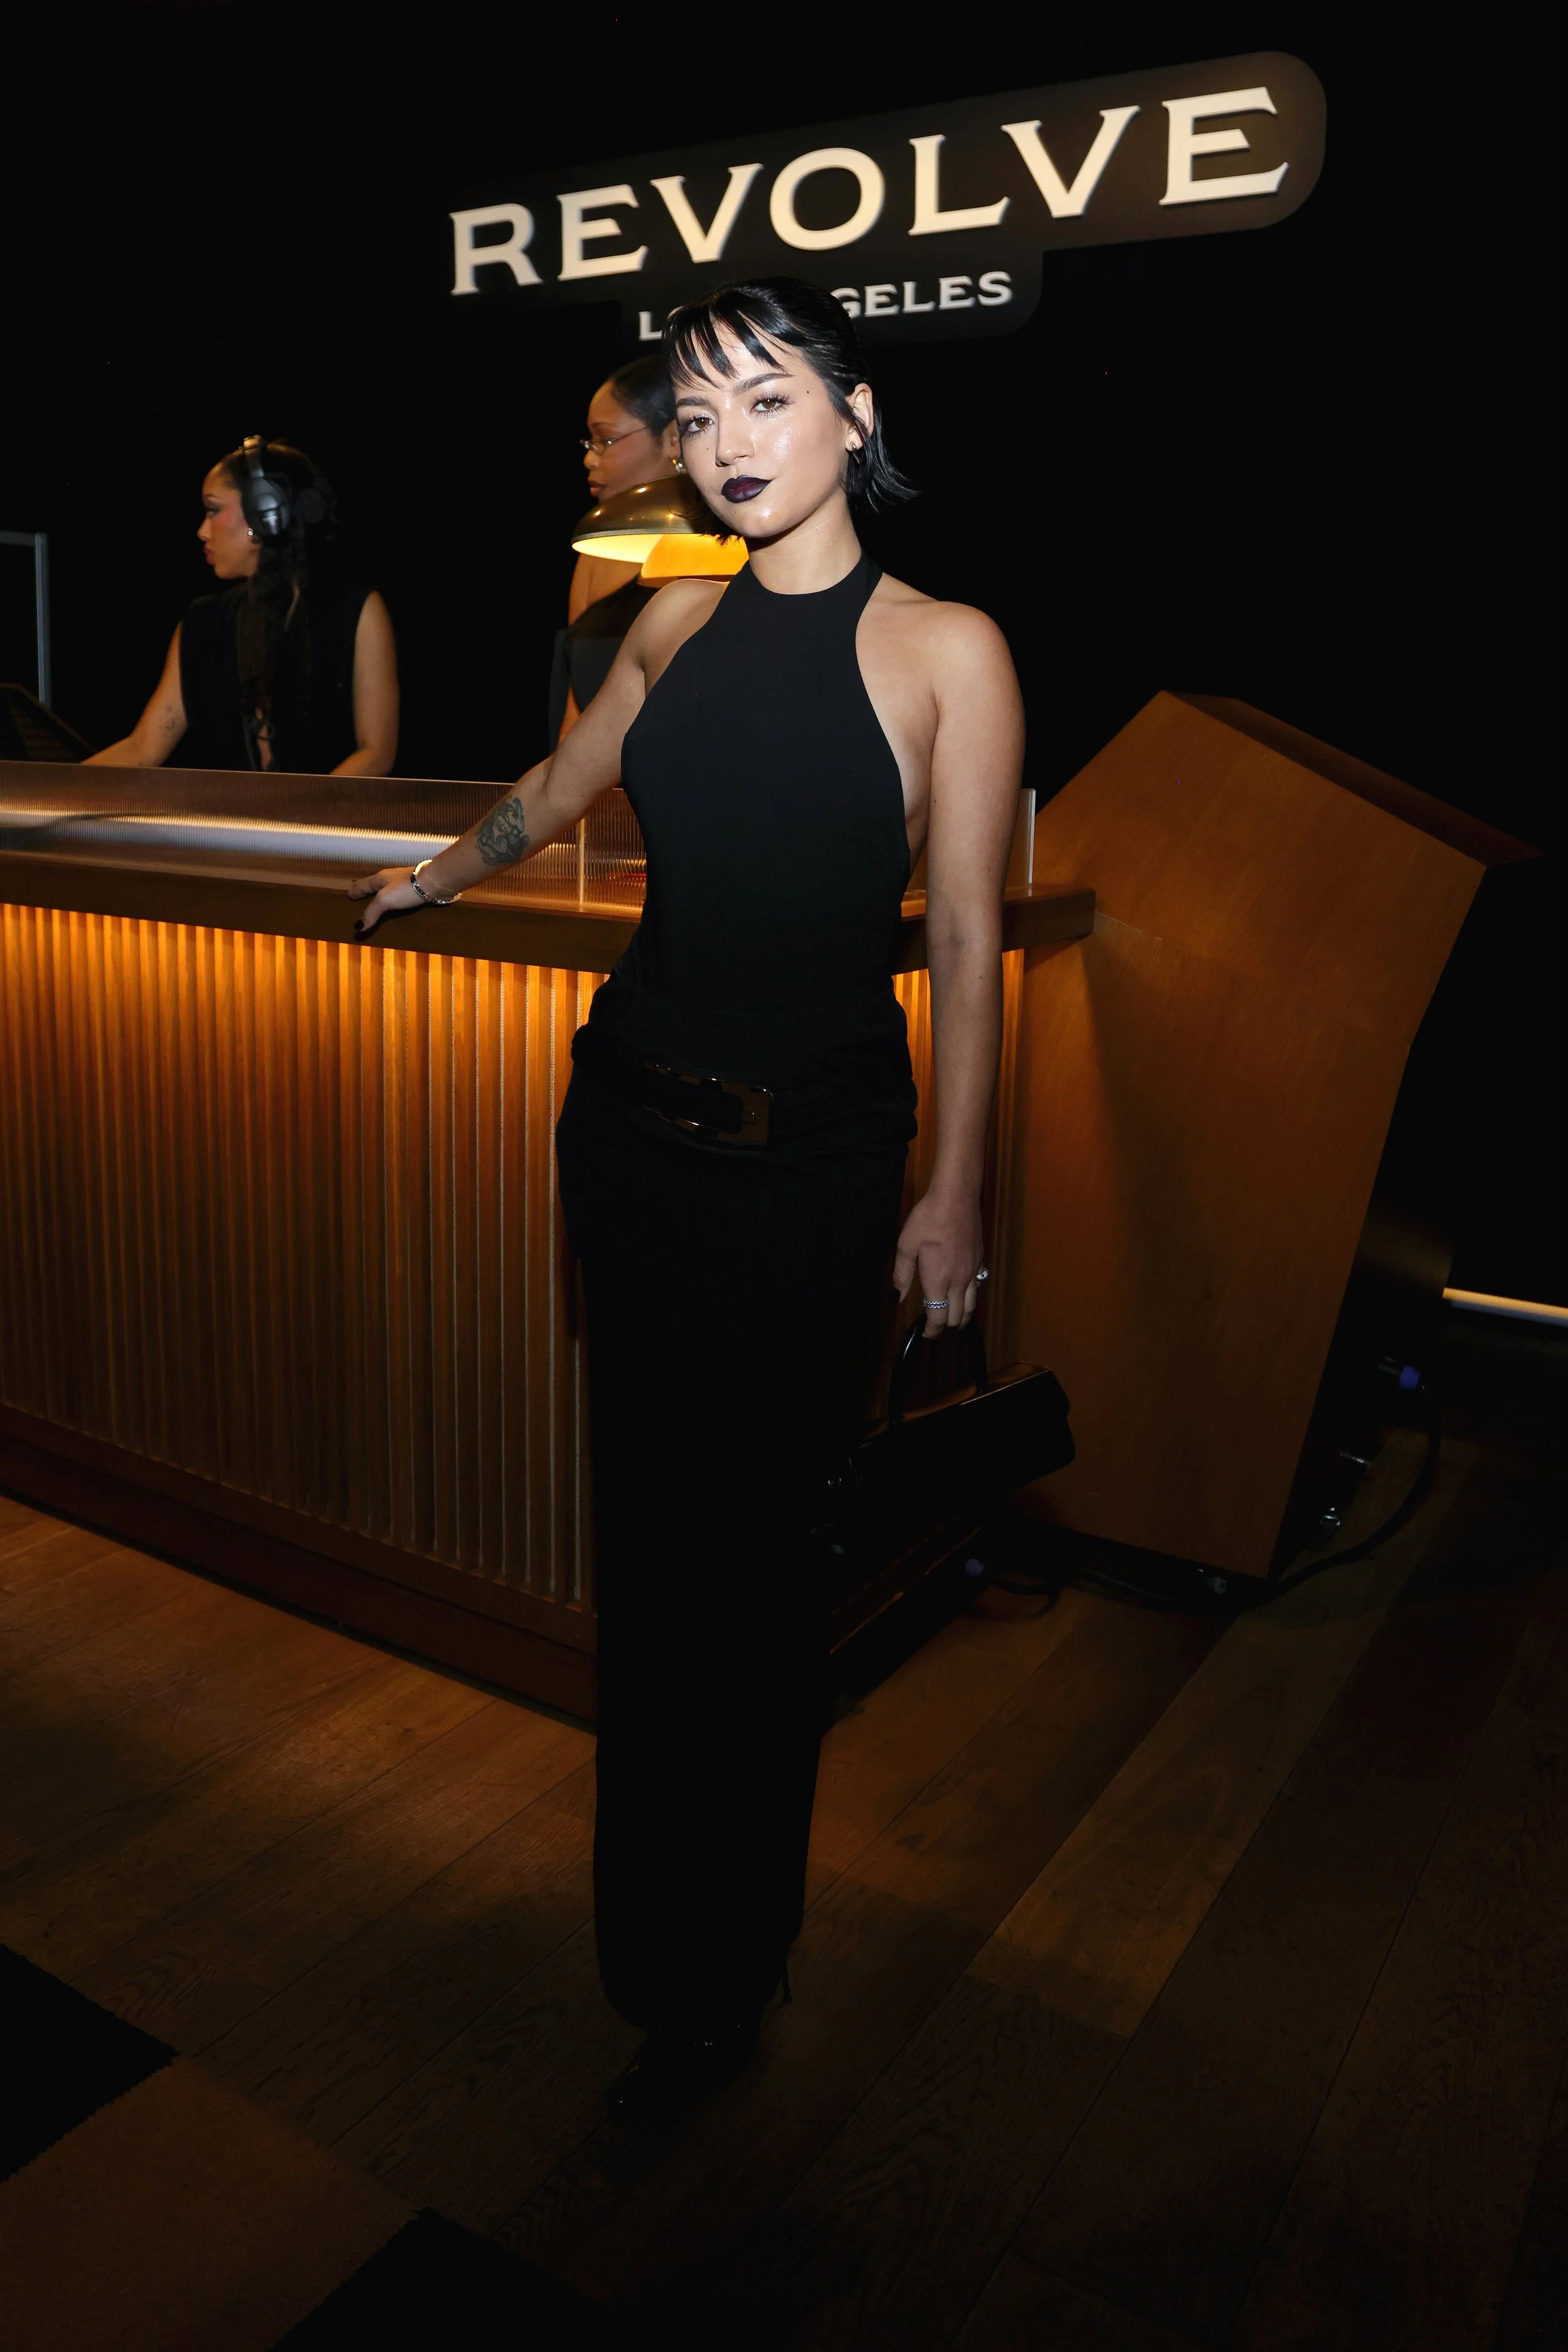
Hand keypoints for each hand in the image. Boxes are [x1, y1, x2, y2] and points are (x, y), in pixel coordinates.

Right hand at [348, 866, 420, 934]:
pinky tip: (395, 911)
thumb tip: (359, 927)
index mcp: (379, 878)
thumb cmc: (406, 888)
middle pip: (374, 888)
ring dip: (380, 901)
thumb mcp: (385, 900)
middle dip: (366, 896)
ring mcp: (403, 885)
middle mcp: (390, 880)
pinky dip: (394, 905)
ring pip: (387, 893)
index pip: (361, 885)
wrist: (436, 882)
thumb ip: (372, 912)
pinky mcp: (415, 891)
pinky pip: (399, 899)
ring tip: (377, 912)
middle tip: (360, 906)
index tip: (348, 898)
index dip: (354, 892)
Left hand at [893, 1188, 984, 1337]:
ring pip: (972, 1305)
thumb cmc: (927, 1220)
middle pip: (957, 1316)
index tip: (924, 1334)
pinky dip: (971, 1298)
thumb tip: (897, 1298)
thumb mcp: (906, 1246)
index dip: (931, 1331)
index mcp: (938, 1281)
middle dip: (945, 1326)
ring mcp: (973, 1271)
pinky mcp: (980, 1260)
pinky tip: (965, 1293)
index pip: (938, 1317)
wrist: (956, 1198)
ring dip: (963, 1317)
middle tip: (934, 1326)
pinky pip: (979, 1288)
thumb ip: (902, 1276)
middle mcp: (959, 1281)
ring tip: (953, 1319)